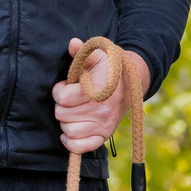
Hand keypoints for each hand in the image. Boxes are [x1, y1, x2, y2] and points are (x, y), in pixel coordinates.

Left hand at [51, 39, 150, 153]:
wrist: (131, 84)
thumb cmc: (109, 68)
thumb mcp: (97, 55)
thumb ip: (82, 51)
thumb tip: (72, 43)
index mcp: (98, 89)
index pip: (63, 98)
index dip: (59, 91)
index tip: (65, 85)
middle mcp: (102, 110)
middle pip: (63, 115)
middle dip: (61, 105)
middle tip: (69, 99)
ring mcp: (103, 125)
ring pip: (69, 130)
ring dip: (65, 121)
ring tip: (72, 111)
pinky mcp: (104, 136)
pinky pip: (79, 147)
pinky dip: (70, 141)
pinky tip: (69, 130)